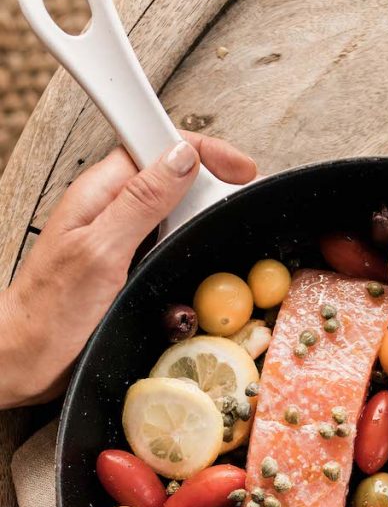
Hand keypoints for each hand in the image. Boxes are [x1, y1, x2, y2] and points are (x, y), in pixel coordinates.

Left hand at [0, 133, 256, 408]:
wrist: (27, 360)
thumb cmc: (50, 311)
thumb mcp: (101, 250)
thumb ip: (142, 201)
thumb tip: (182, 158)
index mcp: (100, 191)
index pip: (157, 146)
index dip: (203, 151)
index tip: (242, 168)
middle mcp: (109, 210)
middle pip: (169, 179)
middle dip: (208, 188)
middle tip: (239, 206)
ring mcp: (117, 239)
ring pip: (171, 215)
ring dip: (198, 225)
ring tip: (222, 237)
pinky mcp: (124, 267)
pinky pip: (165, 248)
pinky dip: (186, 254)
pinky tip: (195, 267)